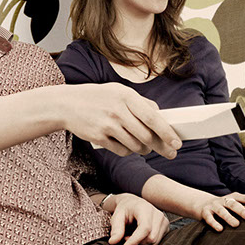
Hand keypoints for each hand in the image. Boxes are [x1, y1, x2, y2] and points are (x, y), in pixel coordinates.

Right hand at [61, 83, 180, 159]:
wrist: (67, 104)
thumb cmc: (98, 98)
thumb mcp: (119, 91)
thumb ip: (140, 102)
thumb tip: (160, 115)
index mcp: (126, 96)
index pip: (152, 118)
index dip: (167, 132)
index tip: (177, 143)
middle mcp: (118, 110)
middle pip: (146, 136)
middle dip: (160, 147)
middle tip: (169, 153)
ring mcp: (107, 125)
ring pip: (136, 145)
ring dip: (144, 149)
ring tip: (145, 147)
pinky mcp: (99, 137)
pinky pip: (122, 151)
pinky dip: (128, 151)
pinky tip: (127, 145)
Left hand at [106, 193, 169, 244]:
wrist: (133, 204)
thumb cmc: (124, 210)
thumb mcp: (117, 216)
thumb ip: (116, 229)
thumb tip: (113, 242)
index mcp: (145, 208)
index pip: (145, 228)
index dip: (135, 240)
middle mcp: (158, 214)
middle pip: (151, 238)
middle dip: (137, 242)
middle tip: (125, 238)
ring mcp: (164, 221)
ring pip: (154, 242)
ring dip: (141, 244)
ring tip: (131, 237)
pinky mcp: (166, 228)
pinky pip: (157, 242)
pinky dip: (146, 243)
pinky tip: (139, 237)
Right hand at [195, 191, 244, 231]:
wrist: (203, 204)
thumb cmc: (226, 206)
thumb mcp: (237, 203)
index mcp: (235, 197)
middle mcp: (225, 200)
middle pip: (234, 204)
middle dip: (242, 210)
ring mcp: (214, 206)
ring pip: (222, 211)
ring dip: (229, 217)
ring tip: (236, 224)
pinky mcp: (205, 212)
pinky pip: (209, 218)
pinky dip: (214, 223)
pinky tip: (220, 229)